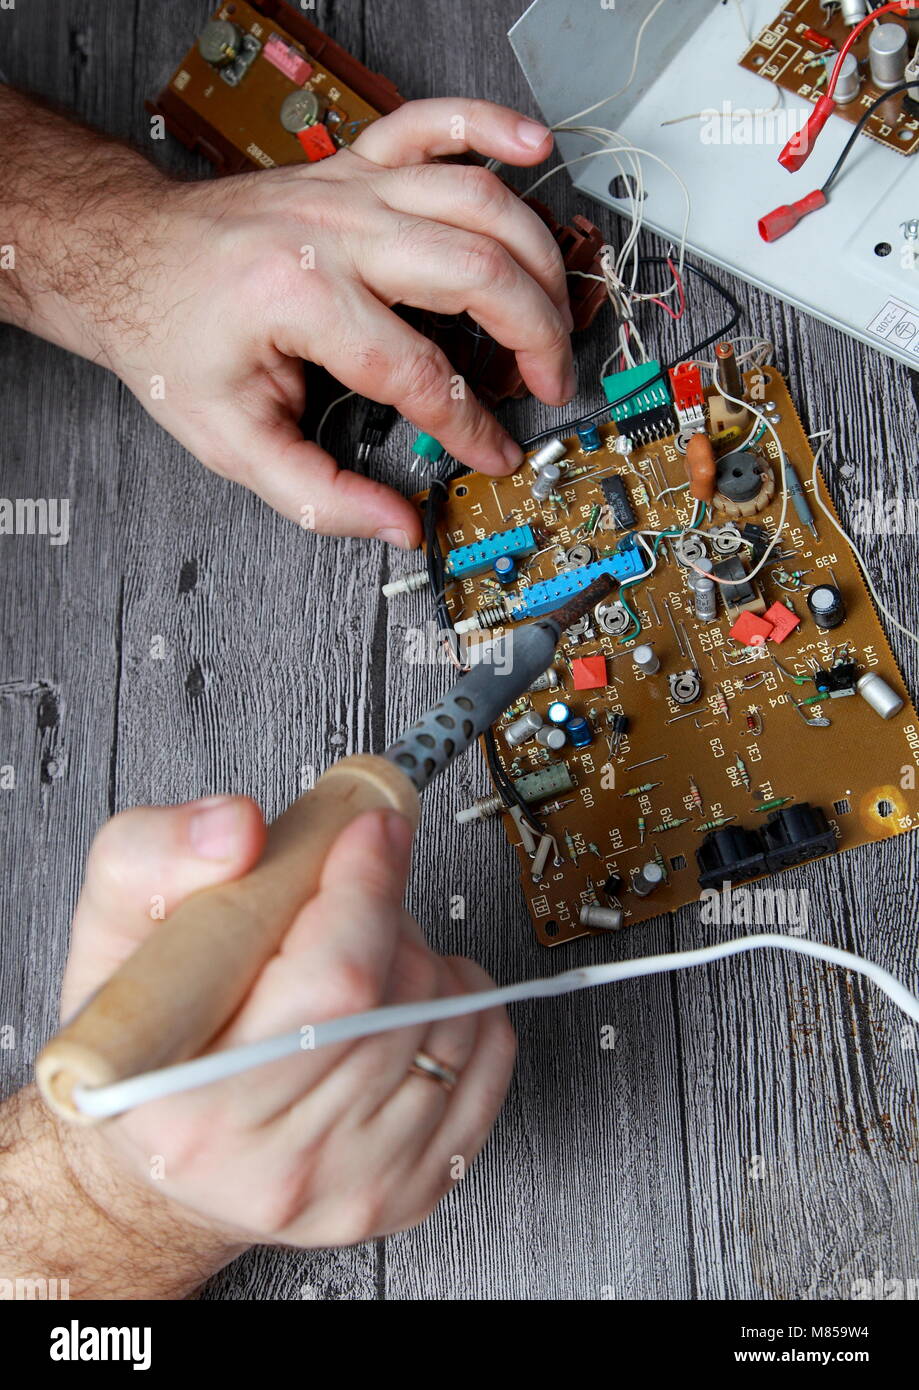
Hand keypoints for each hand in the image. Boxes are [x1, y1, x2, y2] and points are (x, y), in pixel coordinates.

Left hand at [0, 88, 573, 545]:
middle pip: (476, 274)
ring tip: (559, 312)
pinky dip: (492, 125)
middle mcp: (334, 232)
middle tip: (549, 385)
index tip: (495, 455)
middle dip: (534, 338)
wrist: (126, 257)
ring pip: (479, 202)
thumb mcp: (229, 443)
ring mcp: (349, 189)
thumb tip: (395, 525)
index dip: (470, 426)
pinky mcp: (353, 166)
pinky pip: (435, 124)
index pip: (419, 373)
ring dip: (538, 257)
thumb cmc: (172, 341)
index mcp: (301, 300)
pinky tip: (536, 148)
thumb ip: (316, 494)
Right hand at [45, 796, 513, 1286]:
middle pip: (398, 995)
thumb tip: (235, 829)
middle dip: (384, 916)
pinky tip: (402, 999)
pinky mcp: (413, 1188)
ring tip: (356, 959)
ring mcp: (356, 1188)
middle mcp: (280, 1166)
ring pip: (450, 1019)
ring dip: (421, 958)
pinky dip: (462, 1002)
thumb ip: (157, 856)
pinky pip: (487, 1057)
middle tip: (337, 906)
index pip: (336, 981)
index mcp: (193, 1103)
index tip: (370, 832)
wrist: (172, 1136)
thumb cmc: (152, 1033)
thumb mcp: (115, 923)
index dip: (368, 888)